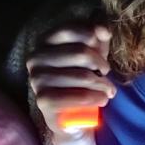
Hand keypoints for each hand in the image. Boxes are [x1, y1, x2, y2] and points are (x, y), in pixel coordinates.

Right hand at [25, 25, 115, 141]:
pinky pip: (78, 96)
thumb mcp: (92, 53)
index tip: (103, 52)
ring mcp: (37, 79)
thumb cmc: (82, 79)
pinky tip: (103, 99)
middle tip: (106, 74)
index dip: (94, 38)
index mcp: (44, 41)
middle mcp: (36, 57)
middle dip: (101, 64)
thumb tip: (103, 30)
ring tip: (109, 90)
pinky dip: (96, 98)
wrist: (72, 116)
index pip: (71, 29)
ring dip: (103, 84)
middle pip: (81, 52)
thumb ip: (97, 37)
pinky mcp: (43, 100)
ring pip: (83, 75)